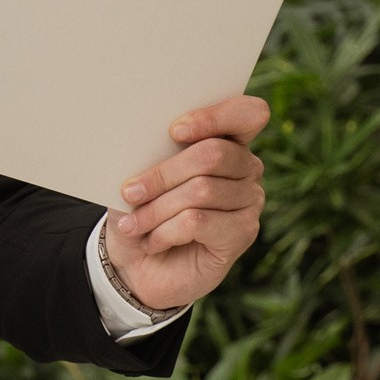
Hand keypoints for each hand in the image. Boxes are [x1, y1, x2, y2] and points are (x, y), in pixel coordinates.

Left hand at [105, 93, 269, 314]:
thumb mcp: (135, 177)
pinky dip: (166, 231)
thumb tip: (134, 142)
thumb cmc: (141, 210)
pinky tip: (152, 241)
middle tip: (129, 192)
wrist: (140, 266)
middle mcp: (247, 167)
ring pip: (201, 190)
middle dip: (163, 174)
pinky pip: (199, 221)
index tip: (174, 131)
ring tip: (132, 225)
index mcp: (226, 139)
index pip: (247, 113)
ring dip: (157, 209)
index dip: (214, 117)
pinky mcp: (244, 232)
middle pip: (212, 154)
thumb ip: (145, 154)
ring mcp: (250, 200)